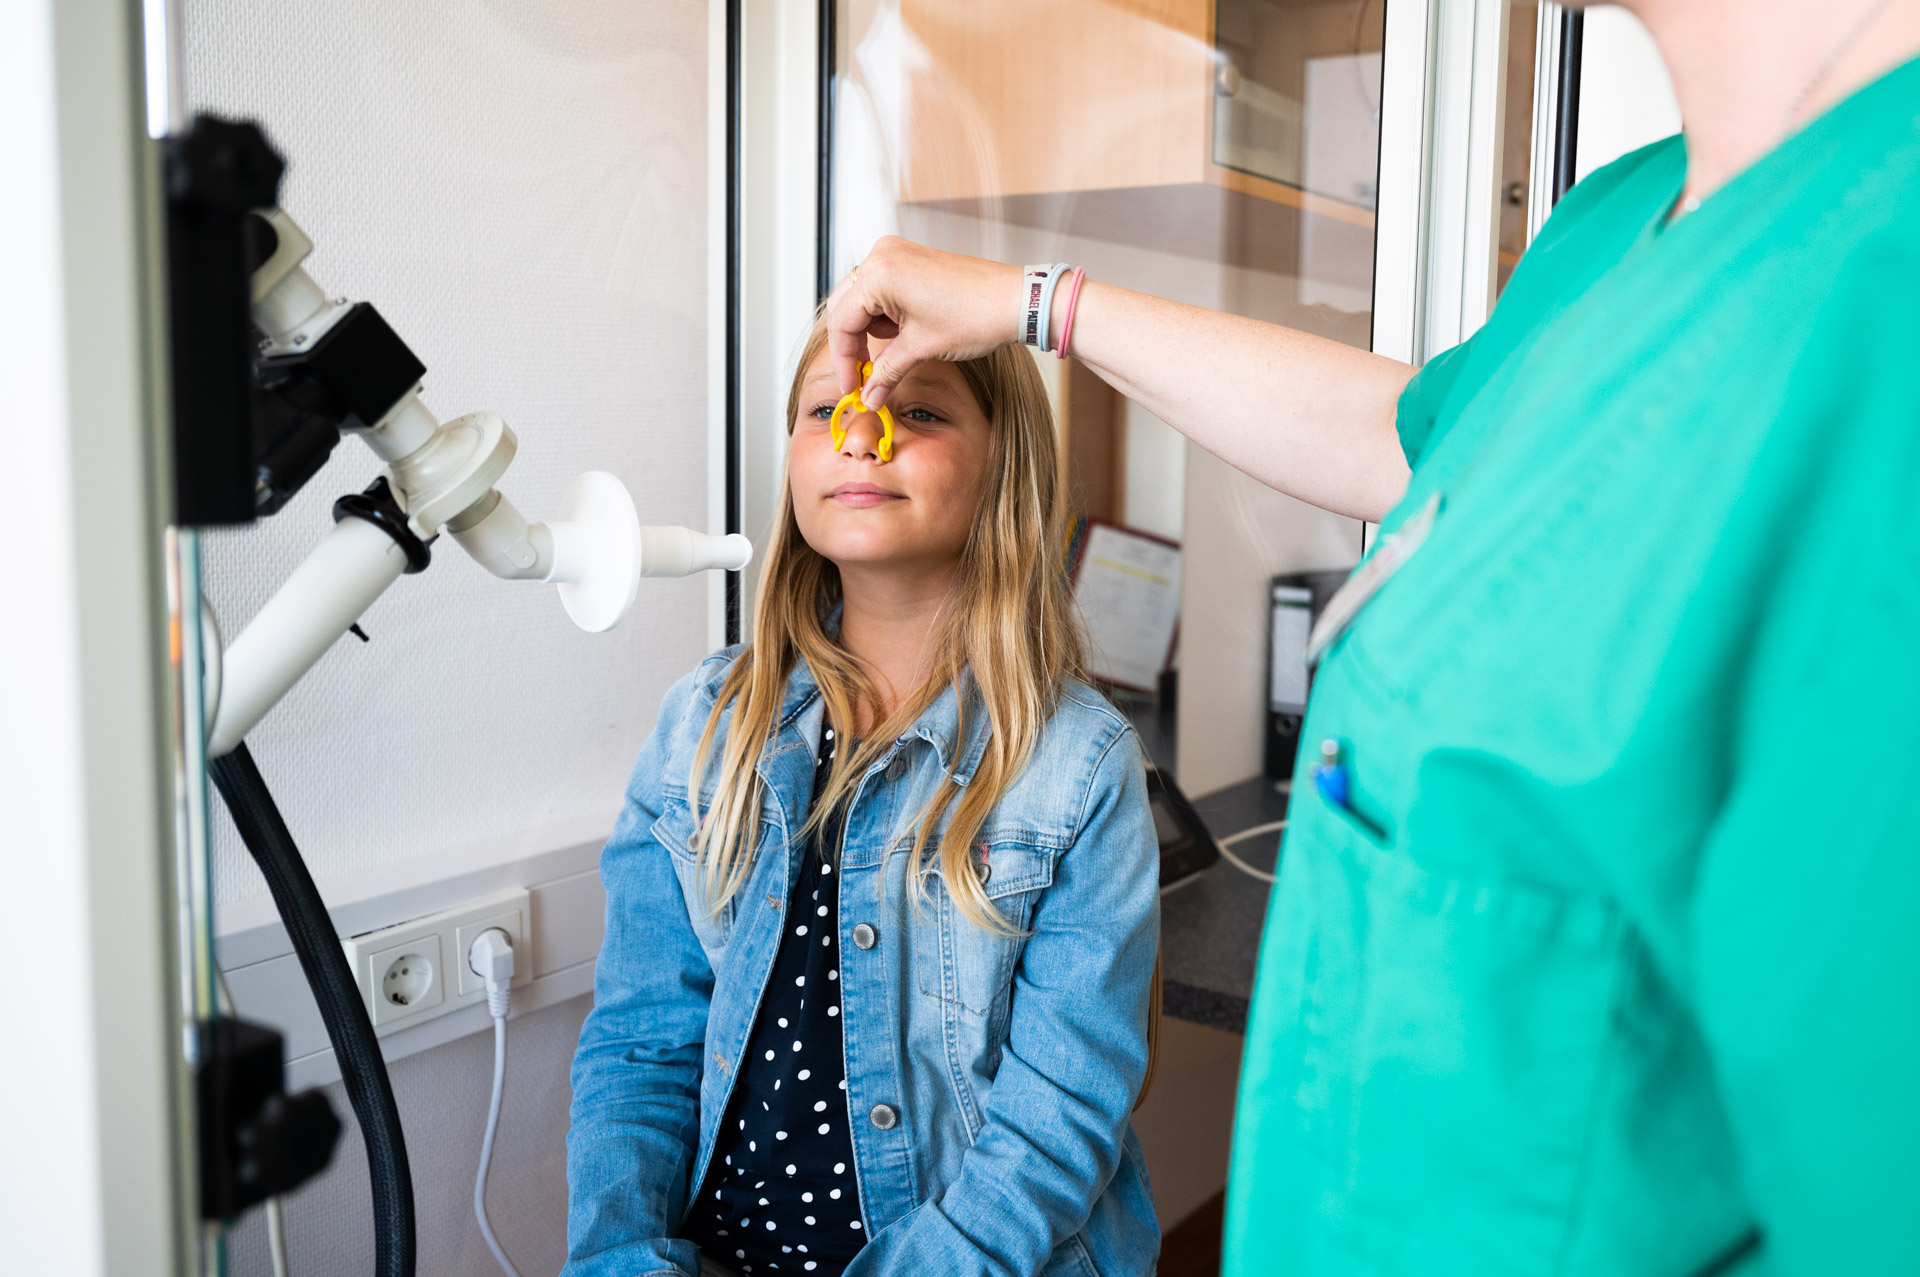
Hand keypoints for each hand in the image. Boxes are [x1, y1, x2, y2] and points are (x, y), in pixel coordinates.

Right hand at [824, 238, 1024, 408]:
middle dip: (853, 346)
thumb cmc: (978, 314)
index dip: (843, 360)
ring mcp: (897, 254)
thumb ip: (886, 372)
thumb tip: (868, 395)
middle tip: (863, 378)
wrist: (1015, 300)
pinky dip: (885, 317)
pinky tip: (903, 335)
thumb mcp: (922, 349)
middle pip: (845, 308)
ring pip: (861, 300)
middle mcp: (883, 256)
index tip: (850, 386)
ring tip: (892, 355)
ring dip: (869, 332)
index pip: (841, 321)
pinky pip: (881, 291)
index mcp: (880, 273)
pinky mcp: (910, 260)